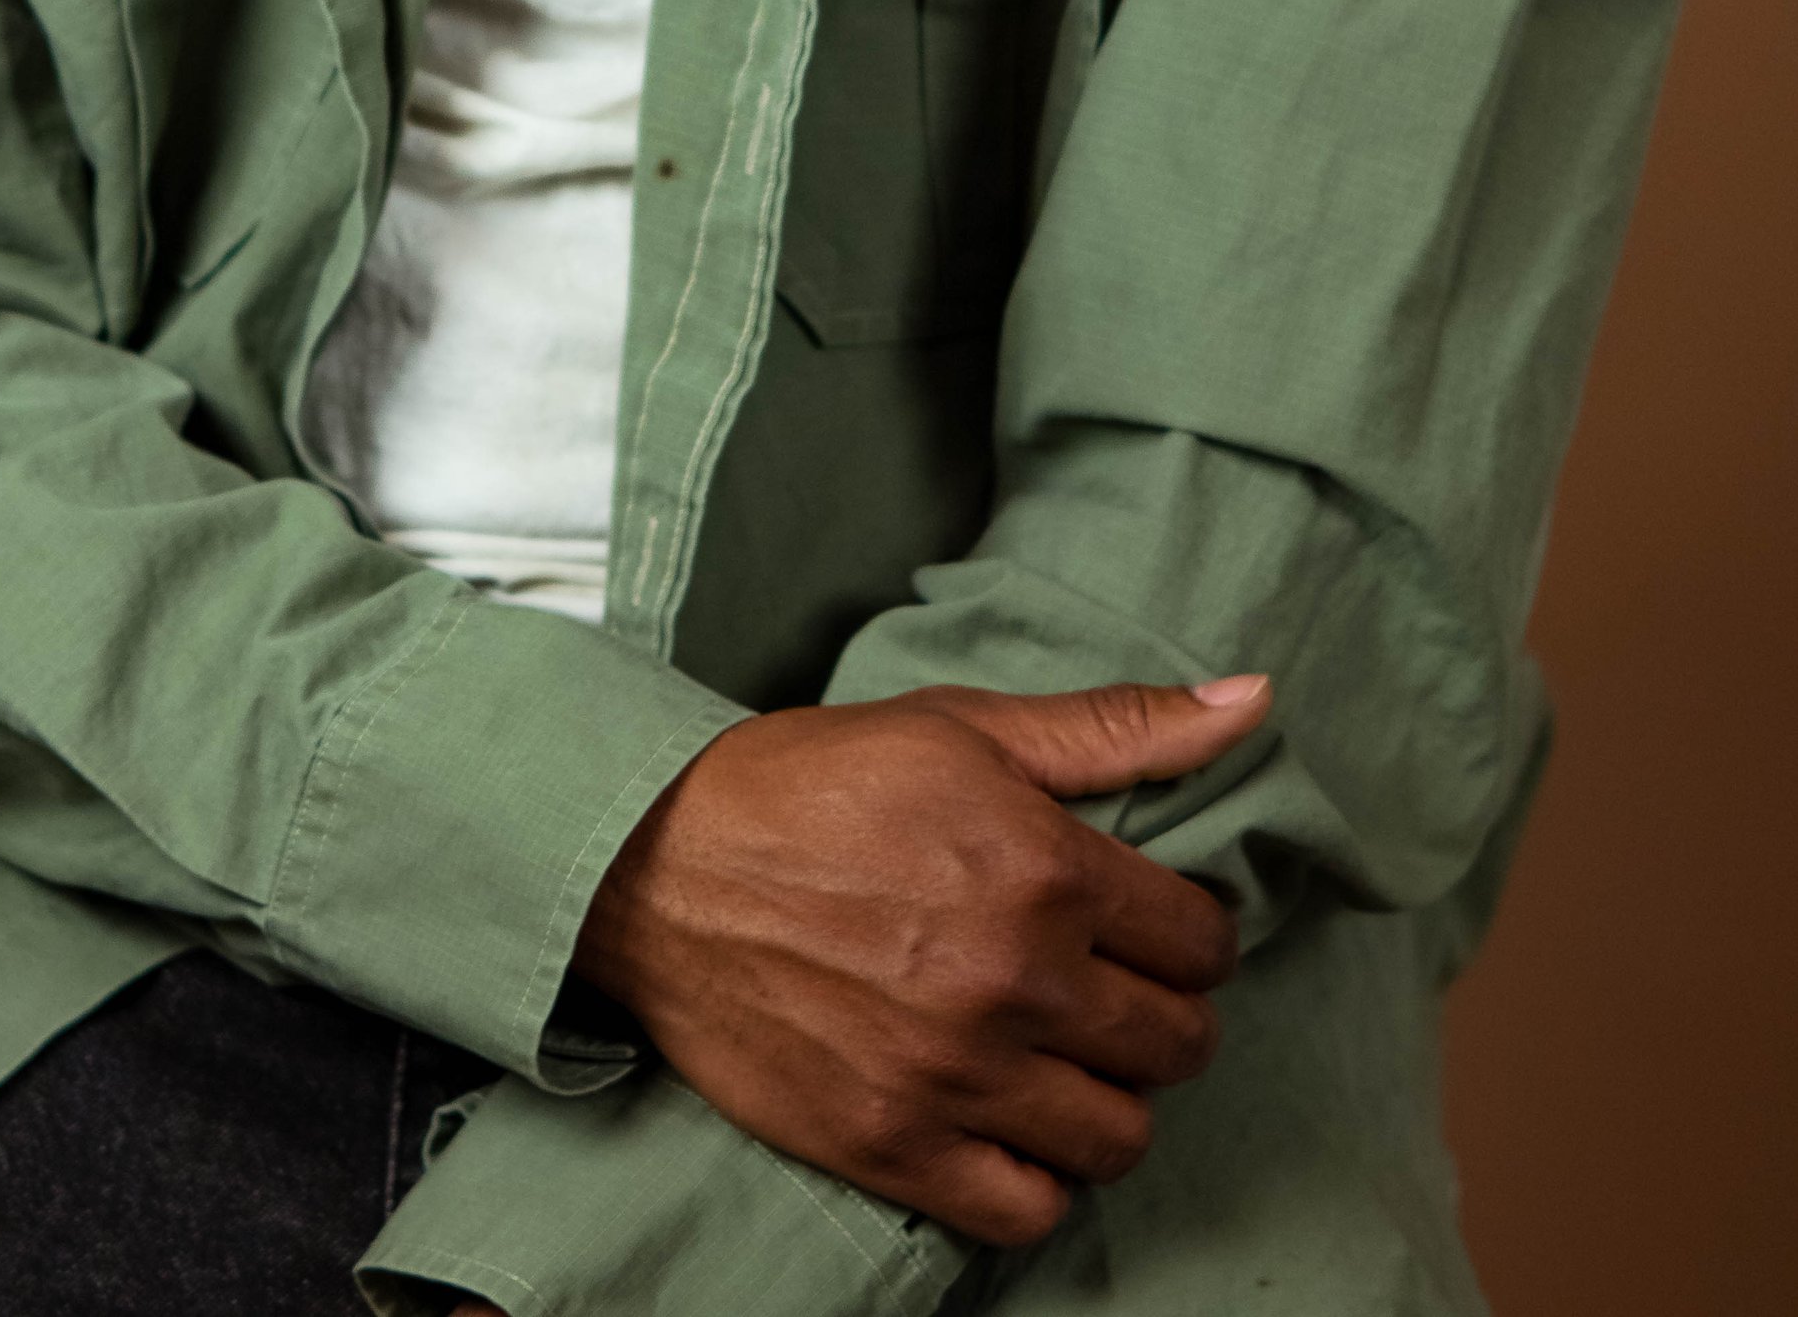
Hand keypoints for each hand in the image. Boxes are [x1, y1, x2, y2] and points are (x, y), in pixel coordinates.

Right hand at [576, 673, 1268, 1248]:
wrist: (658, 863)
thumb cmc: (816, 780)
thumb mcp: (963, 724)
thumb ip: (1115, 727)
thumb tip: (1252, 702)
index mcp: (1043, 867)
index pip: (1200, 941)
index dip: (1189, 933)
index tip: (1149, 929)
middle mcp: (1015, 980)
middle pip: (1174, 1045)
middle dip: (1159, 1016)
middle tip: (1105, 991)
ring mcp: (955, 1076)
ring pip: (1118, 1137)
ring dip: (1107, 1099)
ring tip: (1063, 1058)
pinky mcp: (895, 1148)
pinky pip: (1030, 1208)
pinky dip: (1039, 1177)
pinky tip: (1011, 1122)